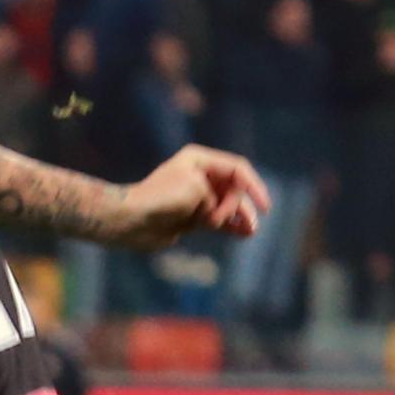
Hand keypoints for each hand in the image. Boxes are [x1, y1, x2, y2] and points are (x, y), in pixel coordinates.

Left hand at [117, 145, 267, 250]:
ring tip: (250, 231)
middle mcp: (199, 176)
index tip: (265, 206)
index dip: (254, 186)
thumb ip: (217, 199)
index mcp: (199, 160)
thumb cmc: (160, 198)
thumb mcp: (196, 190)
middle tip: (234, 222)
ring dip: (240, 217)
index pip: (237, 169)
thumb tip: (217, 216)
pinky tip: (244, 234)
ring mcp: (196, 197)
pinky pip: (218, 220)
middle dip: (239, 205)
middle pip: (234, 189)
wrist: (129, 221)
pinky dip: (231, 226)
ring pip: (228, 206)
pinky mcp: (191, 217)